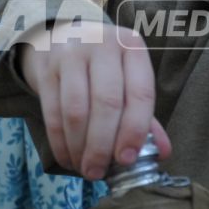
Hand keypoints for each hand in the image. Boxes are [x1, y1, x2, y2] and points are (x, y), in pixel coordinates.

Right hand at [15, 18, 168, 179]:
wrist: (64, 36)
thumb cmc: (105, 67)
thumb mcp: (129, 79)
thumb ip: (145, 116)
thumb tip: (162, 152)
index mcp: (132, 46)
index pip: (139, 93)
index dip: (134, 130)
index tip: (126, 159)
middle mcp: (102, 44)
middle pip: (106, 102)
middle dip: (102, 145)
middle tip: (99, 172)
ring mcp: (70, 53)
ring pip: (76, 110)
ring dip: (80, 147)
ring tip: (85, 169)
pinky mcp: (45, 67)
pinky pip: (52, 112)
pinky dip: (60, 142)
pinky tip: (68, 158)